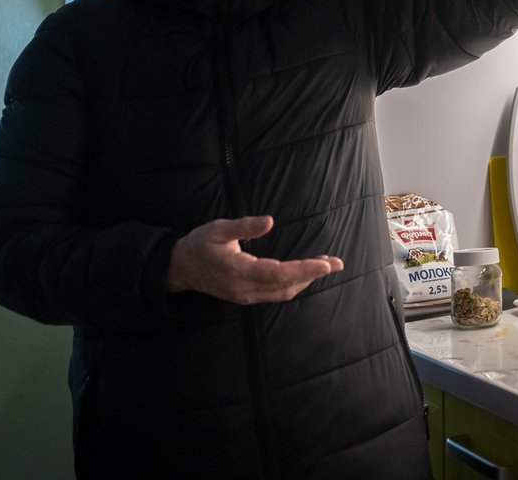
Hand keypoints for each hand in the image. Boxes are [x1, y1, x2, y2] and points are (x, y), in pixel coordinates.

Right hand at [166, 215, 342, 304]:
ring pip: (284, 292)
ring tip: (327, 264)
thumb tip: (270, 221)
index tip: (326, 264)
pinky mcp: (246, 296)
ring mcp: (246, 296)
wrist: (180, 268)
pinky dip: (295, 283)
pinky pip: (276, 294)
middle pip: (287, 286)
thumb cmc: (200, 244)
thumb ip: (244, 226)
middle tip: (338, 262)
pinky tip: (306, 272)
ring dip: (307, 279)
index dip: (305, 269)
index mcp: (239, 271)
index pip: (279, 273)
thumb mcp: (218, 229)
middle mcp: (245, 289)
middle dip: (314, 274)